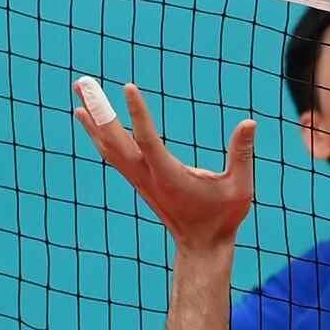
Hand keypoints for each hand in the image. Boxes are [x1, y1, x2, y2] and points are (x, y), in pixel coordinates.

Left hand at [74, 79, 254, 253]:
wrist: (202, 247)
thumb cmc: (223, 217)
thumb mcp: (240, 187)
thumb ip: (242, 154)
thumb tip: (250, 122)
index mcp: (169, 176)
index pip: (147, 140)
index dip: (137, 114)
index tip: (127, 87)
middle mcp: (148, 177)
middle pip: (115, 141)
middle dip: (99, 110)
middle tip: (82, 83)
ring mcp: (140, 180)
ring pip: (108, 148)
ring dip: (93, 122)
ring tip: (79, 95)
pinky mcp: (140, 182)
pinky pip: (113, 156)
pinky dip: (101, 136)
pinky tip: (94, 124)